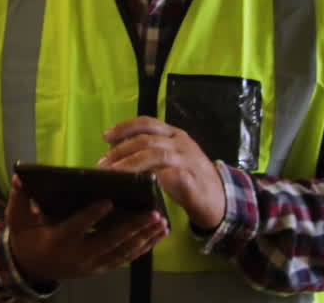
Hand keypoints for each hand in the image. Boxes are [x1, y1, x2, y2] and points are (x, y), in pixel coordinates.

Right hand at [6, 175, 167, 285]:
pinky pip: (124, 259)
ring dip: (144, 238)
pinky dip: (142, 248)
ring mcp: (90, 265)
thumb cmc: (26, 237)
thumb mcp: (17, 218)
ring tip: (161, 223)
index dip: (91, 215)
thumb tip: (20, 178)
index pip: (76, 227)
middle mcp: (77, 256)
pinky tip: (156, 237)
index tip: (108, 201)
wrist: (29, 268)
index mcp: (57, 240)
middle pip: (108, 241)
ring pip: (121, 252)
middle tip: (152, 214)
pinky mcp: (99, 268)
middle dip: (132, 228)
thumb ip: (20, 198)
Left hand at [97, 116, 225, 230]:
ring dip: (131, 164)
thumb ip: (150, 153)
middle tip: (103, 164)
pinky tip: (139, 185)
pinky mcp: (192, 181)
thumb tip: (115, 156)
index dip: (125, 127)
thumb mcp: (172, 159)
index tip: (105, 136)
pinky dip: (152, 179)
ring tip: (114, 174)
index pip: (147, 123)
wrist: (220, 199)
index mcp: (174, 135)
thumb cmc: (190, 178)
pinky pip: (171, 176)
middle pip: (147, 140)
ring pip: (156, 155)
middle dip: (121, 150)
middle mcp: (181, 144)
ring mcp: (188, 161)